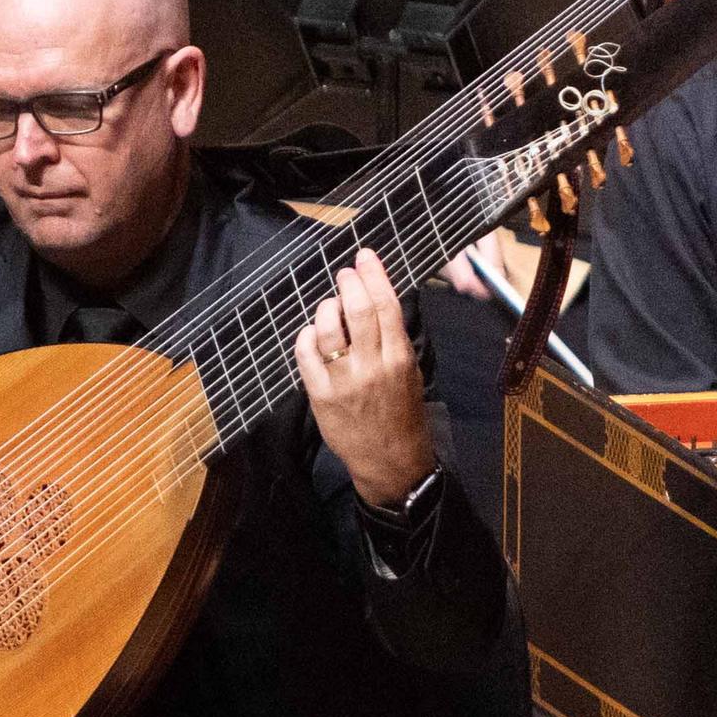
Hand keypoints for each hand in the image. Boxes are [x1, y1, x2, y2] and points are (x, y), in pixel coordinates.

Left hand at [292, 247, 440, 504]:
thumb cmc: (402, 412)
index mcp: (400, 358)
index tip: (365, 257)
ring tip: (330, 304)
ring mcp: (344, 380)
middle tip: (345, 272)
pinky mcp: (320, 394)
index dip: (374, 277)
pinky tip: (312, 332)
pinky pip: (306, 354)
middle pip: (358, 311)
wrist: (391, 458)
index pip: (387, 307)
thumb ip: (393, 341)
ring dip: (326, 307)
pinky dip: (307, 335)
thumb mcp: (410, 373)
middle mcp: (373, 366)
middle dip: (349, 283)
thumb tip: (377, 301)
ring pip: (329, 328)